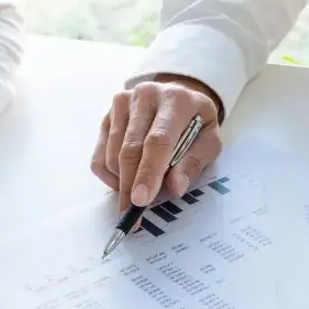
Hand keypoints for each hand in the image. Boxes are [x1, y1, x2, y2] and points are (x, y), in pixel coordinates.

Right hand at [91, 77, 222, 209]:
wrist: (178, 97)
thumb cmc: (196, 123)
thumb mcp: (209, 141)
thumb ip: (195, 162)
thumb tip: (175, 187)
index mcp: (176, 100)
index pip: (158, 141)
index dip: (148, 172)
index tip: (141, 200)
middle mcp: (145, 95)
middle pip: (130, 149)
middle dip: (129, 185)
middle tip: (131, 212)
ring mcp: (122, 103)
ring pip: (112, 154)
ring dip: (123, 181)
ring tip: (140, 189)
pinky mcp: (107, 116)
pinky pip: (99, 156)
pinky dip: (111, 176)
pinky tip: (127, 178)